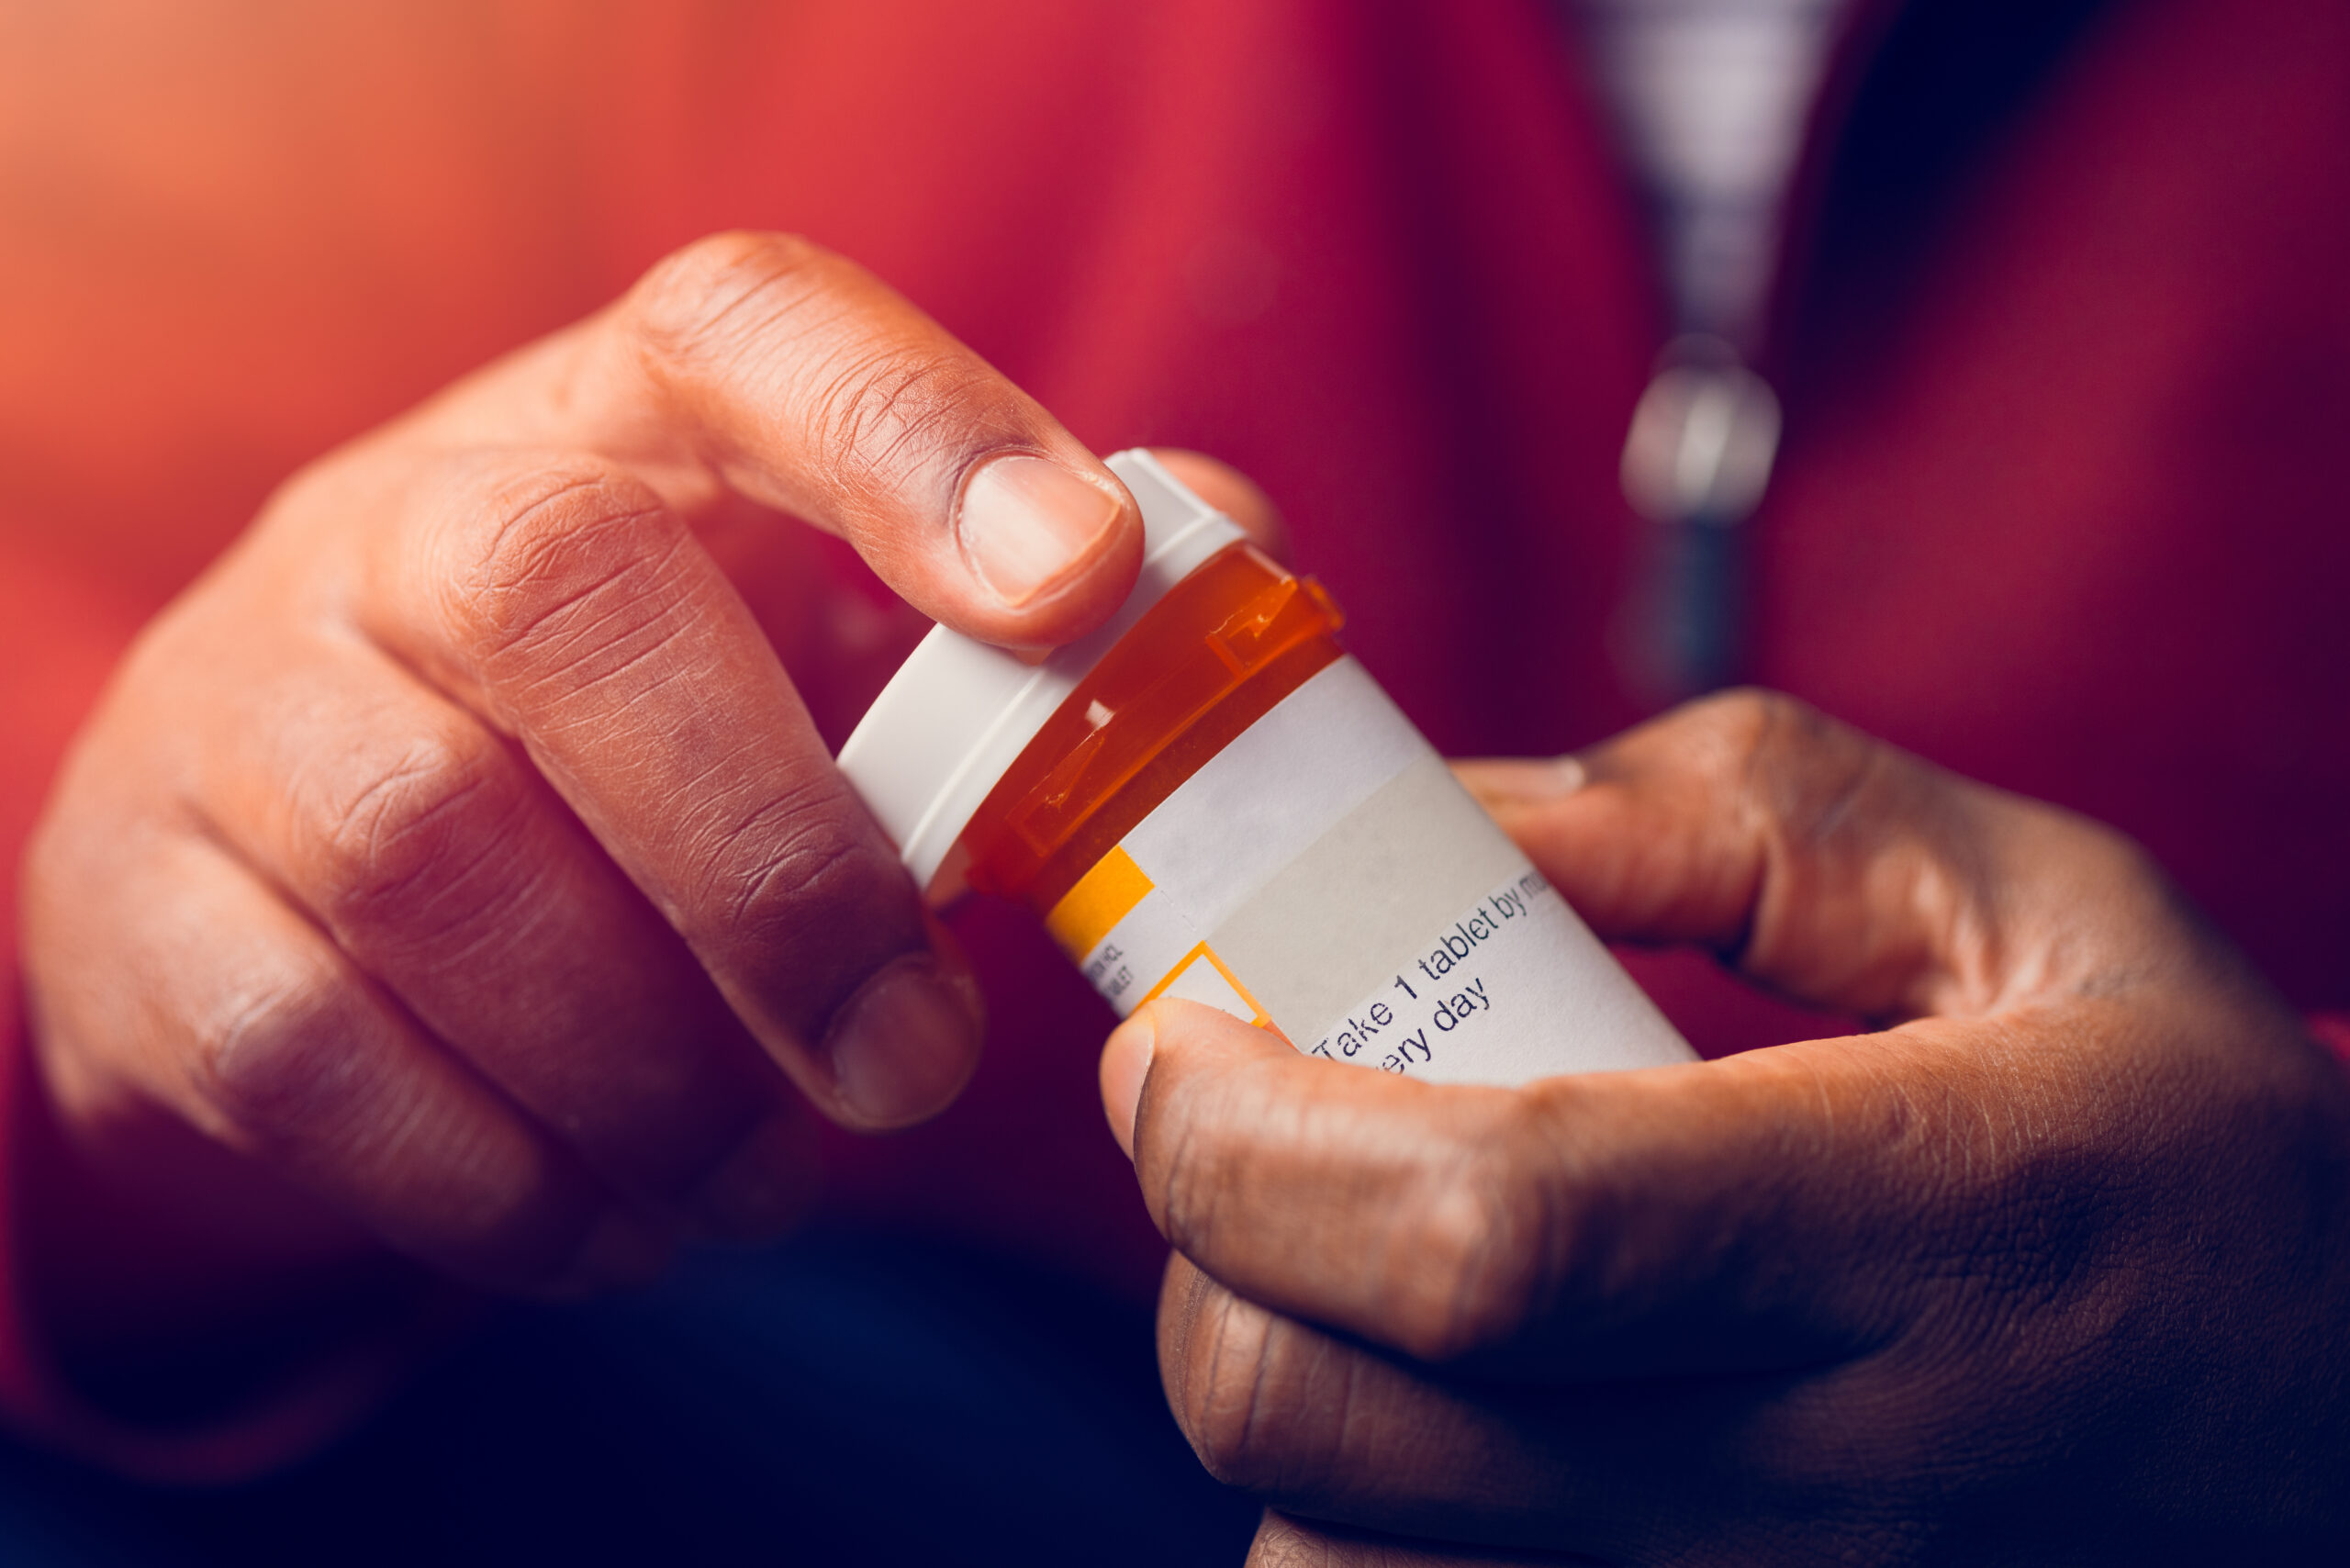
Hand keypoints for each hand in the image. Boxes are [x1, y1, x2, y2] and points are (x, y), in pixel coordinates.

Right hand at [21, 233, 1148, 1353]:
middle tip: (914, 1061)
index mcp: (614, 431)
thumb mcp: (788, 650)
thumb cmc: (620, 757)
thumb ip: (1000, 615)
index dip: (914, 435)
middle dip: (775, 864)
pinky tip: (631, 1217)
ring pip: (430, 859)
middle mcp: (405, 526)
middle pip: (555, 593)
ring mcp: (250, 712)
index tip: (1078, 586)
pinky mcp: (156, 920)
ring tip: (773, 1173)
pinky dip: (516, 1178)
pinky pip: (317, 1054)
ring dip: (652, 1068)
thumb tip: (1228, 550)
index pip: (746, 330)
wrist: (280, 891)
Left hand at [1101, 691, 2349, 1563]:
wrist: (2333, 1429)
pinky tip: (1445, 1414)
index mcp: (1921, 1234)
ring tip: (1360, 1278)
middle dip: (1205, 1264)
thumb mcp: (2035, 907)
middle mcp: (1831, 1486)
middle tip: (1225, 1129)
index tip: (1182, 1038)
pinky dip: (1361, 1530)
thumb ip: (1743, 819)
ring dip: (1284, 1411)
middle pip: (1345, 1428)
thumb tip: (1464, 819)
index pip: (1495, 1228)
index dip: (1260, 1137)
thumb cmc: (2181, 1159)